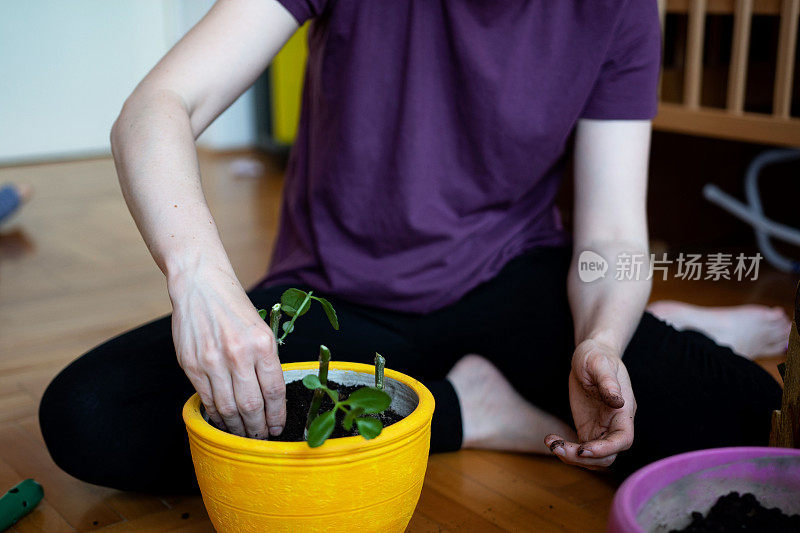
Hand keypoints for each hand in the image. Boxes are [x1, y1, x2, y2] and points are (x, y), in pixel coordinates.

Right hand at [168, 263, 283, 438]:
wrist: (201, 286)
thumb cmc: (235, 308)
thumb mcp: (262, 330)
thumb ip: (266, 362)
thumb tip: (271, 398)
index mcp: (262, 344)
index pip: (274, 391)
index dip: (277, 415)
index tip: (278, 428)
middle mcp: (238, 354)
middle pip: (251, 405)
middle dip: (258, 428)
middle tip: (261, 438)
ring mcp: (212, 361)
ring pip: (227, 408)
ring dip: (237, 428)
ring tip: (244, 436)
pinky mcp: (191, 365)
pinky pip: (206, 399)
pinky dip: (216, 415)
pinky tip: (224, 421)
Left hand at [544, 338, 635, 469]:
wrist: (589, 355)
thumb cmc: (596, 355)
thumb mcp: (598, 363)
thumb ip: (607, 381)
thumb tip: (617, 401)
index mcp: (623, 410)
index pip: (623, 440)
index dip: (606, 450)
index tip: (583, 449)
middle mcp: (615, 424)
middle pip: (607, 456)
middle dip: (583, 458)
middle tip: (556, 446)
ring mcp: (601, 429)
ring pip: (593, 458)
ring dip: (572, 457)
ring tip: (550, 442)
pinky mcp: (588, 429)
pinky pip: (580, 450)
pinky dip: (566, 450)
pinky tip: (550, 439)